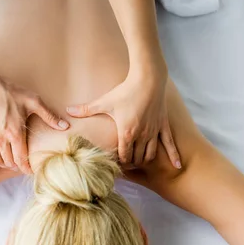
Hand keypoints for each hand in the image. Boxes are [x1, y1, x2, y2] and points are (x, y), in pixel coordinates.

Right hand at [0, 70, 68, 174]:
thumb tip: (65, 126)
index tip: (31, 170)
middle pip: (10, 161)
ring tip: (12, 162)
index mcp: (15, 134)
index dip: (27, 168)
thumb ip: (49, 116)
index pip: (21, 159)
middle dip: (17, 165)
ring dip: (5, 164)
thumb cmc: (10, 92)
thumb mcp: (33, 101)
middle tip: (23, 164)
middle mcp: (1, 139)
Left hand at [66, 64, 180, 167]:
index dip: (119, 162)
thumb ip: (86, 109)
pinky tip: (176, 166)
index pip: (123, 157)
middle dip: (130, 162)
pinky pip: (169, 144)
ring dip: (143, 160)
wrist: (148, 78)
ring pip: (150, 155)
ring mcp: (153, 132)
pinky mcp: (163, 126)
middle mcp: (141, 136)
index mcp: (126, 134)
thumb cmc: (125, 90)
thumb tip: (67, 111)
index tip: (115, 162)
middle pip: (136, 159)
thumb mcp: (104, 102)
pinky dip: (173, 156)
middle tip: (125, 162)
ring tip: (138, 160)